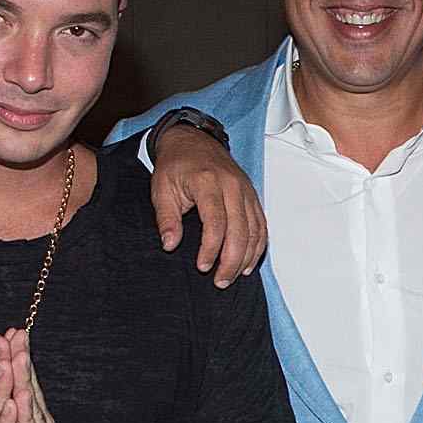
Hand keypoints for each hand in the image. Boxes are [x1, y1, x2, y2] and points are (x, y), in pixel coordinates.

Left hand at [0, 331, 91, 422]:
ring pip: (31, 404)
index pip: (23, 386)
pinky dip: (25, 412)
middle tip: (14, 330)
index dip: (15, 360)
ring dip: (23, 377)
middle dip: (21, 357)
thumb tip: (6, 401)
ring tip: (17, 352)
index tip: (6, 335)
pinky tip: (21, 394)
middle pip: (29, 386)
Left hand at [149, 126, 265, 286]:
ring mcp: (246, 190)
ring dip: (246, 257)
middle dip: (231, 260)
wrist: (192, 140)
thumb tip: (170, 245)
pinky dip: (258, 246)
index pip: (216, 223)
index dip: (211, 249)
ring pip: (255, 230)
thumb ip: (166, 218)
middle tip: (220, 281)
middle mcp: (232, 186)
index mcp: (208, 182)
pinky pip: (261, 225)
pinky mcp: (252, 196)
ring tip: (233, 276)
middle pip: (240, 230)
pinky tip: (248, 262)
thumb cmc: (176, 164)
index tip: (203, 267)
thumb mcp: (161, 188)